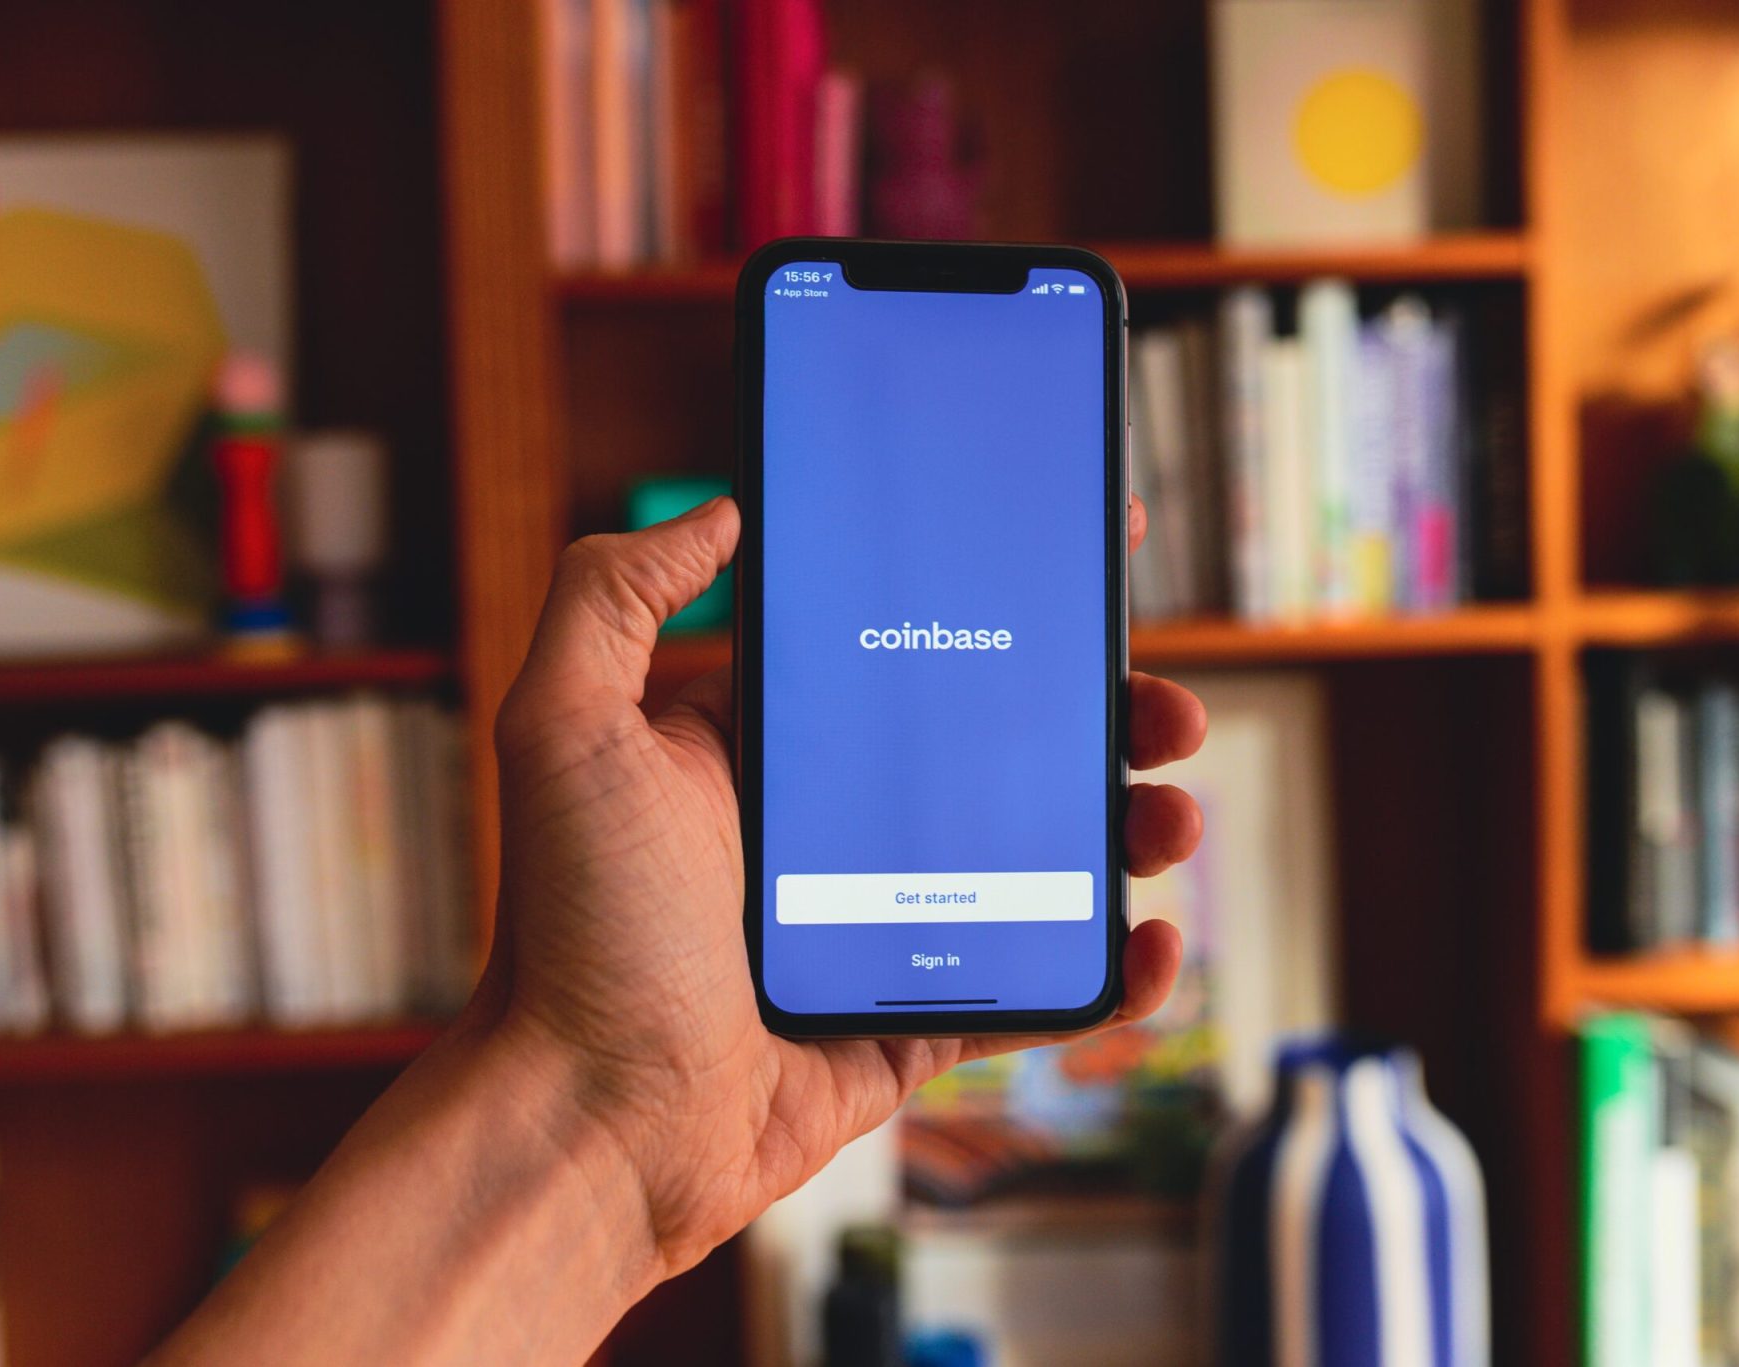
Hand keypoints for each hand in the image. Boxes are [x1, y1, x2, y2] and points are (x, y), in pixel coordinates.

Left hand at [482, 494, 1205, 1284]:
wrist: (594, 1125)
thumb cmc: (577, 930)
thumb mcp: (567, 731)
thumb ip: (615, 599)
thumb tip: (719, 515)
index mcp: (774, 748)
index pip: (912, 649)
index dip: (1002, 605)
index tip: (1083, 556)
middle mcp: (836, 827)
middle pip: (1003, 749)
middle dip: (1101, 717)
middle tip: (1163, 709)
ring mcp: (888, 926)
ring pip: (1040, 859)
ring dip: (1127, 829)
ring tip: (1171, 814)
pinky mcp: (917, 1021)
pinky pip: (1036, 986)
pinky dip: (1110, 969)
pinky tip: (1154, 944)